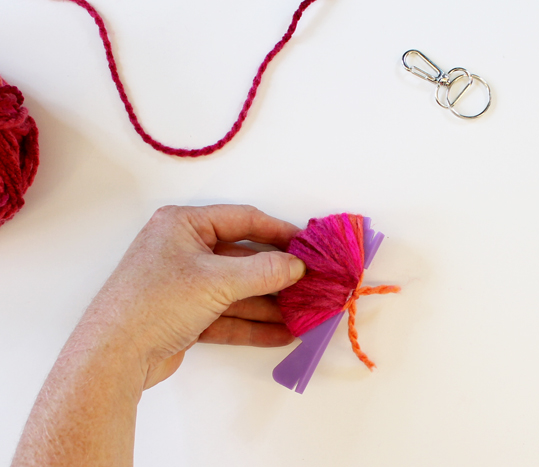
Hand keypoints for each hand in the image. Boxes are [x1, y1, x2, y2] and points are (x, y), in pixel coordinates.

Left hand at [81, 205, 304, 388]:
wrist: (113, 357)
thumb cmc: (157, 302)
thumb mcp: (216, 281)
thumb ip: (263, 271)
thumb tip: (298, 266)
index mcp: (184, 225)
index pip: (243, 220)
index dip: (279, 232)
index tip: (308, 246)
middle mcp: (184, 250)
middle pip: (243, 259)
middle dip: (277, 276)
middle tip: (310, 284)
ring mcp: (185, 285)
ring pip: (237, 291)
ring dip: (269, 305)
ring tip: (303, 315)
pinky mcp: (186, 316)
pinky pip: (227, 315)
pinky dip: (252, 324)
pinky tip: (281, 334)